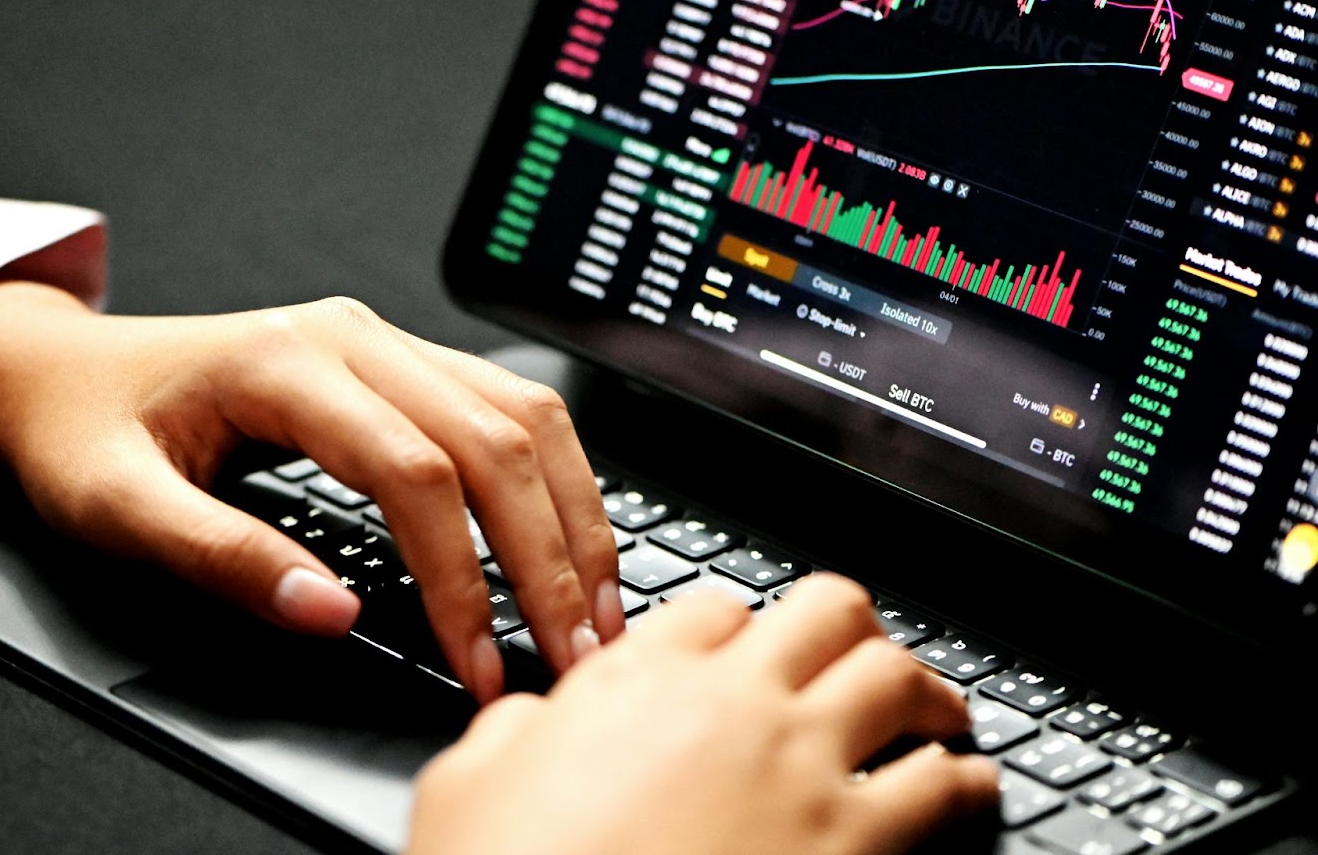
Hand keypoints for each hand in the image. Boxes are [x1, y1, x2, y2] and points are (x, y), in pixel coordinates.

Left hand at [0, 283, 624, 700]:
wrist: (67, 370)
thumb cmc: (86, 433)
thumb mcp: (117, 508)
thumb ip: (223, 559)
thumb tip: (333, 614)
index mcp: (286, 362)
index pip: (413, 473)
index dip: (461, 577)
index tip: (477, 662)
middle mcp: (353, 336)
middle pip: (492, 438)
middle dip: (545, 555)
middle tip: (574, 650)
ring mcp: (384, 340)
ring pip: (520, 412)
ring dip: (569, 512)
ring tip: (593, 604)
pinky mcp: (401, 362)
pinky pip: (505, 406)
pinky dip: (550, 477)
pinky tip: (565, 535)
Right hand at [409, 575, 998, 854]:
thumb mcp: (469, 782)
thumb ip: (514, 729)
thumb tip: (531, 720)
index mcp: (641, 678)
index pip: (716, 607)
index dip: (736, 624)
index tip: (745, 645)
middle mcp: (734, 704)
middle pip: (829, 609)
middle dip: (850, 624)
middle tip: (859, 648)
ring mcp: (803, 768)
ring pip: (897, 679)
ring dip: (923, 690)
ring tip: (936, 708)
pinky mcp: (855, 844)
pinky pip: (942, 786)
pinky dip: (966, 779)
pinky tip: (968, 785)